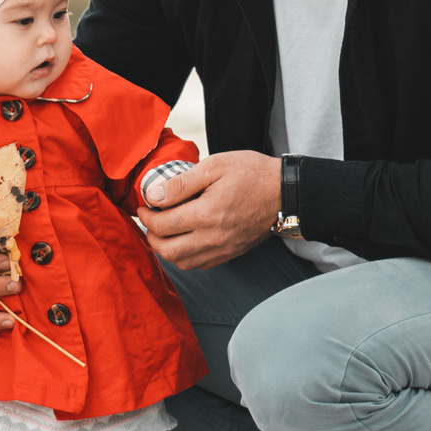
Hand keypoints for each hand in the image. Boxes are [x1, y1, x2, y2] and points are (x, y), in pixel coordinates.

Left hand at [137, 150, 280, 270]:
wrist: (285, 193)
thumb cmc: (251, 174)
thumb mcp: (215, 166)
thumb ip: (181, 183)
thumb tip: (153, 195)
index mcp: (206, 214)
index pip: (162, 225)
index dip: (146, 216)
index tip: (144, 205)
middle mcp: (213, 238)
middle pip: (167, 250)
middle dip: (151, 236)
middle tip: (150, 220)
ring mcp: (222, 250)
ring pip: (182, 262)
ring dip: (166, 249)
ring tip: (164, 230)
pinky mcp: (230, 254)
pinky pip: (199, 264)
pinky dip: (185, 256)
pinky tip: (185, 238)